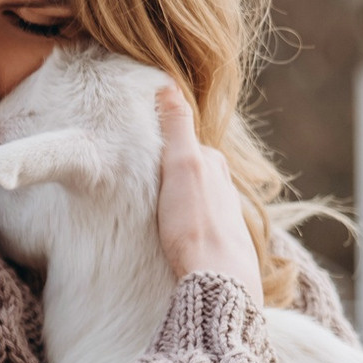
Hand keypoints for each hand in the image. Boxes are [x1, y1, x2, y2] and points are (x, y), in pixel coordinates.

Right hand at [154, 80, 263, 304]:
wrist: (219, 278)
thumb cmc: (195, 223)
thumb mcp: (182, 165)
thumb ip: (177, 126)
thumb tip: (168, 84)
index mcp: (213, 164)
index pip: (183, 144)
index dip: (160, 147)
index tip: (137, 150)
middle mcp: (225, 186)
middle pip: (191, 171)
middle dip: (171, 174)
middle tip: (141, 184)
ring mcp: (226, 215)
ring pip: (197, 199)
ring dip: (179, 202)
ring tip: (156, 212)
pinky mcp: (223, 243)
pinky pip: (200, 224)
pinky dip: (187, 224)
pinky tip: (176, 237)